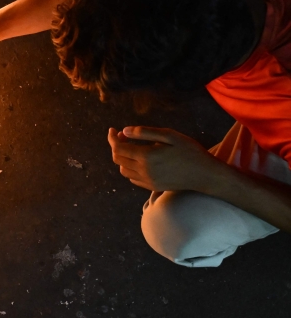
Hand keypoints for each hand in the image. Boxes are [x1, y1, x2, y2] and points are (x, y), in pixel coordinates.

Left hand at [107, 126, 222, 192]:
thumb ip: (145, 133)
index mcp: (146, 156)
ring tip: (131, 147)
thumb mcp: (169, 135)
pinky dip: (130, 168)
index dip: (112, 138)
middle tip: (123, 136)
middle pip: (118, 159)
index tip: (113, 130)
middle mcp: (144, 171)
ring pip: (123, 170)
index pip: (118, 148)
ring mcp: (148, 181)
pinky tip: (139, 160)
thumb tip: (124, 131)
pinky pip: (133, 178)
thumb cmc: (190, 151)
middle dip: (116, 146)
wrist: (205, 174)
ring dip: (122, 158)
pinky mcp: (152, 187)